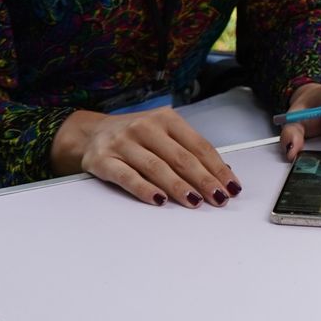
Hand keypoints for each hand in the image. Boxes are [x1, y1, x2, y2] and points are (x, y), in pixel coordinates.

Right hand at [52, 106, 238, 208]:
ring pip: (156, 167)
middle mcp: (145, 127)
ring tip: (195, 202)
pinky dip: (144, 189)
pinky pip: (127, 177)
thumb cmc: (134, 137)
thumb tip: (222, 173)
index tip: (231, 186)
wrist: (88, 134)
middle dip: (203, 180)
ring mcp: (123, 143)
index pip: (198, 145)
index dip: (217, 168)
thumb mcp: (162, 134)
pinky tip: (159, 200)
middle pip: (180, 157)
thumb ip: (188, 151)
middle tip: (218, 198)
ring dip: (178, 187)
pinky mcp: (104, 160)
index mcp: (166, 119)